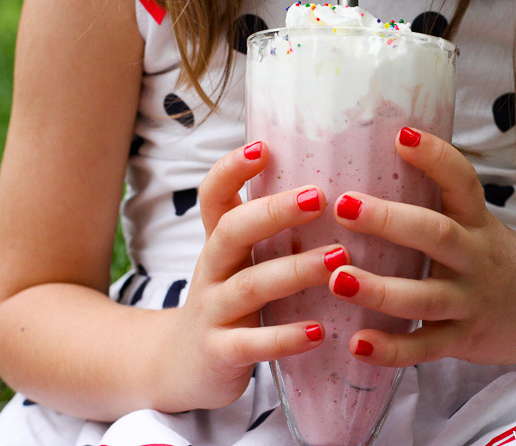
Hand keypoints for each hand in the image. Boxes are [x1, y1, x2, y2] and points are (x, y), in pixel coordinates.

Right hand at [154, 142, 345, 410]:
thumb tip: (332, 189)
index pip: (213, 197)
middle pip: (231, 231)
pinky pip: (251, 344)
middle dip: (273, 211)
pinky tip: (320, 332)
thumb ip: (270, 234)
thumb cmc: (228, 305)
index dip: (231, 170)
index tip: (263, 147)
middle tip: (319, 197)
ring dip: (294, 270)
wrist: (178, 369)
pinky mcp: (219, 354)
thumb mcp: (239, 265)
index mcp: (219, 244)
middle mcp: (211, 272)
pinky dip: (285, 338)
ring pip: (248, 286)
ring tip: (337, 258)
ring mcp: (212, 313)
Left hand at [326, 128, 515, 367]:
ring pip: (425, 297)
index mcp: (478, 223)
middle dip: (389, 220)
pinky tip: (357, 343)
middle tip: (344, 205)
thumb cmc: (499, 262)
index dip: (436, 158)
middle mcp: (476, 259)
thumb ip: (438, 207)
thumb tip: (373, 164)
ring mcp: (471, 302)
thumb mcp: (479, 227)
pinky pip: (425, 349)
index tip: (402, 135)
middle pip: (436, 235)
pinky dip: (392, 350)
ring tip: (338, 279)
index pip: (463, 182)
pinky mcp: (463, 341)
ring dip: (379, 289)